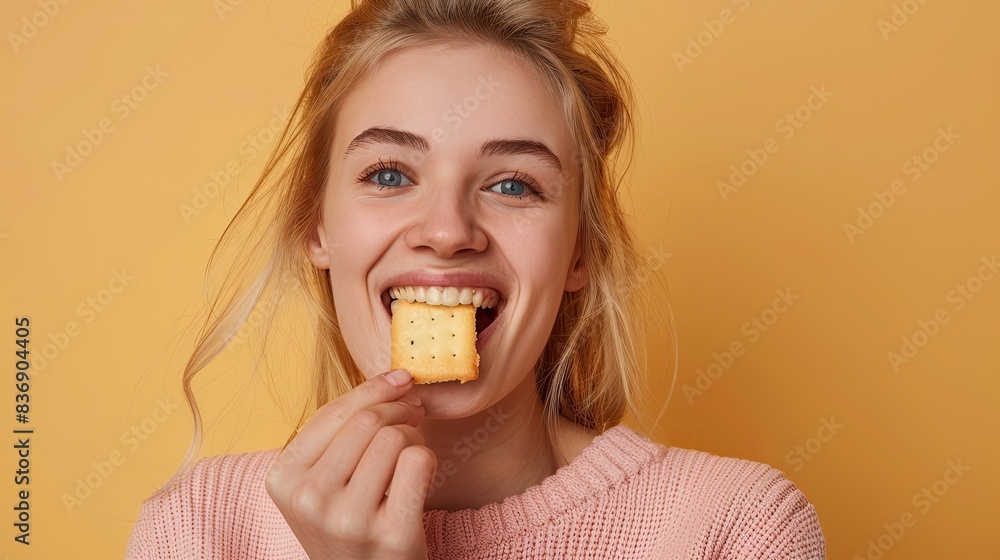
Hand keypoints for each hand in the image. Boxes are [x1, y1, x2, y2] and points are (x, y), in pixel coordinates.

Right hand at [265, 369, 433, 558]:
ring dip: (413, 438)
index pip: (333, 412)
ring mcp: (348, 519)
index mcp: (284, 478)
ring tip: (409, 458)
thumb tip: (396, 379)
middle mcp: (310, 499)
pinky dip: (428, 461)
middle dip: (399, 410)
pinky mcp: (389, 534)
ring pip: (394, 439)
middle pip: (368, 421)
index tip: (402, 379)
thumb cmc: (348, 526)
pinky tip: (420, 478)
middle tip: (414, 416)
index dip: (374, 388)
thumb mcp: (322, 483)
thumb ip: (342, 434)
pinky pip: (418, 462)